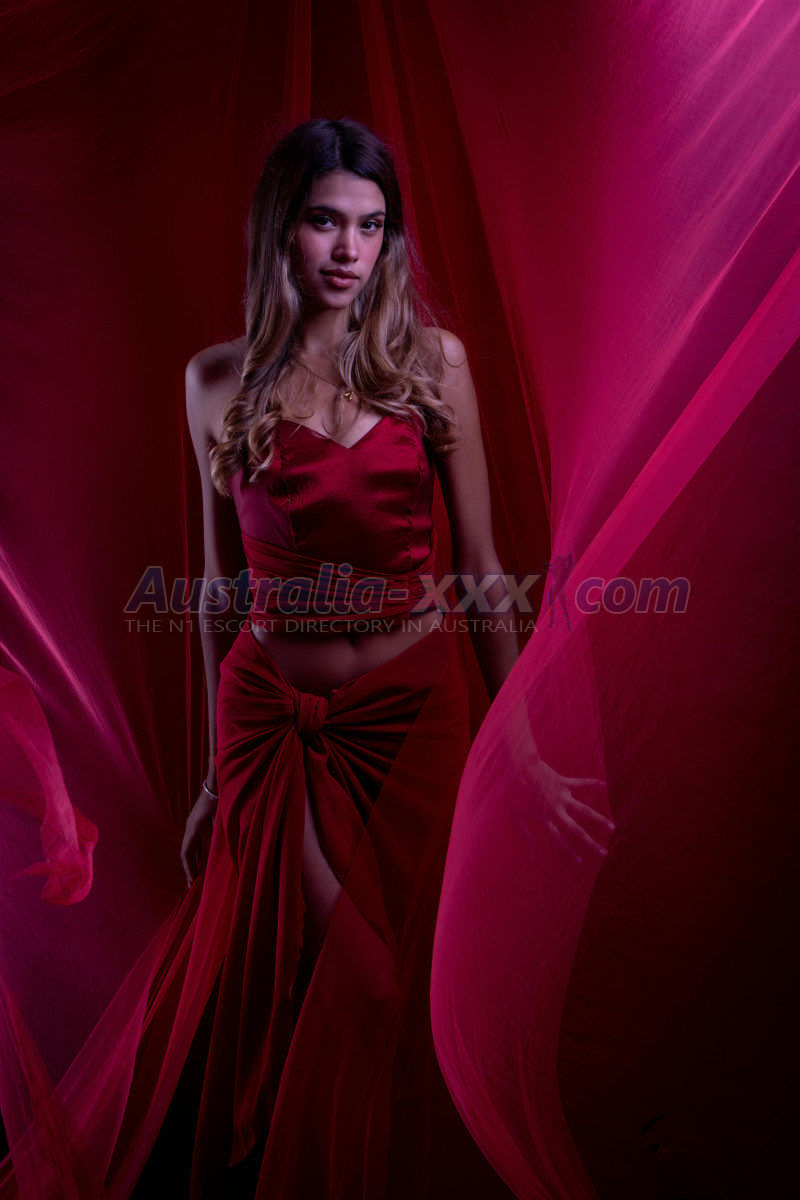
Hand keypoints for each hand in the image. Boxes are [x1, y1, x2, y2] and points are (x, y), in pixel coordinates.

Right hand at [181, 787, 217, 887]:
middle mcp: (189, 828)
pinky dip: (196, 853)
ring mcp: (192, 825)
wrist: (214, 784)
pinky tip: (201, 861)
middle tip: (191, 885)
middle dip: (188, 869)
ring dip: (191, 862)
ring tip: (195, 876)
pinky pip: (194, 842)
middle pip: (185, 853)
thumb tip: (225, 852)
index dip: (188, 868)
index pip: (186, 853)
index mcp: (193, 829)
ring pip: (188, 848)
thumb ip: (220, 835)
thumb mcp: (220, 819)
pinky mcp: (197, 823)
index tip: (191, 881)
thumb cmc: (219, 800)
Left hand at [502, 702, 613, 863]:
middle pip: (576, 830)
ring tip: (612, 827)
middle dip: (590, 842)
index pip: (559, 840)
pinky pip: (581, 783)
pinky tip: (604, 785)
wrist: (518, 767)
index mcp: (544, 818)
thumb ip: (522, 829)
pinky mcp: (563, 782)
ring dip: (599, 819)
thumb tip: (530, 843)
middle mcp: (556, 810)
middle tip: (603, 853)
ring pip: (585, 810)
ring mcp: (562, 796)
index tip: (579, 862)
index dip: (569, 851)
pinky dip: (592, 784)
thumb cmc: (513, 790)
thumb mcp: (514, 813)